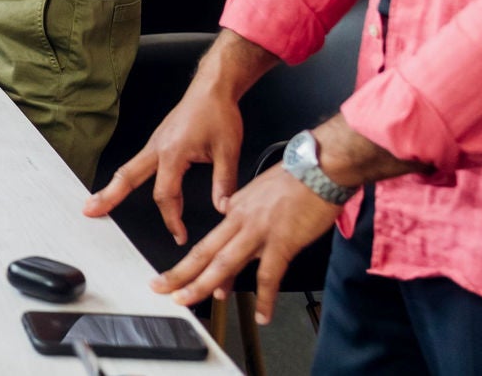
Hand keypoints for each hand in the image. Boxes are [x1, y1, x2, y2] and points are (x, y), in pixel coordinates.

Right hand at [84, 82, 245, 243]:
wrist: (212, 87)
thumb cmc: (218, 113)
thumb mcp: (228, 150)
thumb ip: (224, 182)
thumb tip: (223, 209)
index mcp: (173, 152)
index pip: (166, 195)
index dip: (172, 218)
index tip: (179, 234)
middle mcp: (157, 147)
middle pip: (127, 177)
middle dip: (109, 195)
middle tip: (90, 210)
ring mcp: (155, 143)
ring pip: (129, 169)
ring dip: (114, 187)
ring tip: (99, 201)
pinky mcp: (158, 141)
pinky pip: (139, 163)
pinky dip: (128, 177)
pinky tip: (127, 185)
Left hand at [150, 163, 344, 322]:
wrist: (318, 167)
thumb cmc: (295, 176)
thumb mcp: (257, 189)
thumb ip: (243, 208)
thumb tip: (231, 218)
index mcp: (235, 208)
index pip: (208, 242)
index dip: (191, 263)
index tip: (180, 277)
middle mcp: (241, 221)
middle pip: (204, 252)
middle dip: (180, 274)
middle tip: (163, 289)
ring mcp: (259, 232)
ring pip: (224, 263)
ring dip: (203, 285)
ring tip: (190, 301)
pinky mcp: (282, 242)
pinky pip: (269, 275)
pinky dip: (264, 298)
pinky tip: (262, 315)